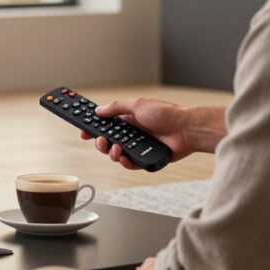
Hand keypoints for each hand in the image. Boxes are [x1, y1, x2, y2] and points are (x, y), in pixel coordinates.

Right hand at [81, 98, 218, 169]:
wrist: (186, 128)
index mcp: (128, 120)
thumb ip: (116, 108)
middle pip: (107, 141)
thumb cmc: (166, 113)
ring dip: (111, 152)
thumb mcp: (137, 105)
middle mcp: (132, 133)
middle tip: (99, 140)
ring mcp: (138, 147)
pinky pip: (129, 164)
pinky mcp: (146, 159)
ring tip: (116, 148)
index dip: (93, 128)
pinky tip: (123, 157)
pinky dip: (124, 161)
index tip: (83, 131)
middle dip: (99, 141)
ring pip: (116, 153)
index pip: (105, 124)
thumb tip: (98, 110)